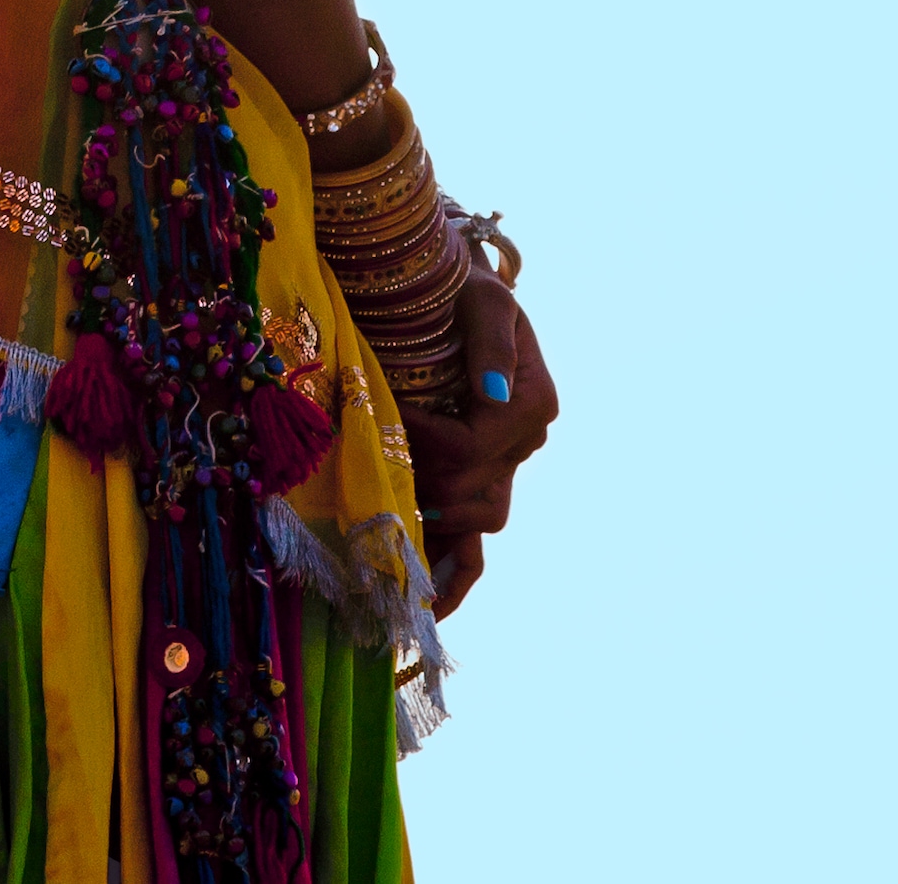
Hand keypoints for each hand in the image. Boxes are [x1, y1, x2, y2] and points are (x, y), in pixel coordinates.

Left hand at [401, 272, 554, 616]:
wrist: (462, 295)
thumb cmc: (466, 289)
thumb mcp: (484, 299)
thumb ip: (491, 343)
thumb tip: (492, 394)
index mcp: (530, 404)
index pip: (468, 446)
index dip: (419, 439)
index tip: (380, 414)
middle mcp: (524, 443)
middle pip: (467, 492)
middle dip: (414, 482)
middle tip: (367, 465)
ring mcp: (506, 468)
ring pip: (475, 524)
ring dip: (428, 529)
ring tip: (383, 539)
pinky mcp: (484, 481)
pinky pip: (476, 546)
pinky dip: (455, 578)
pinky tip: (427, 608)